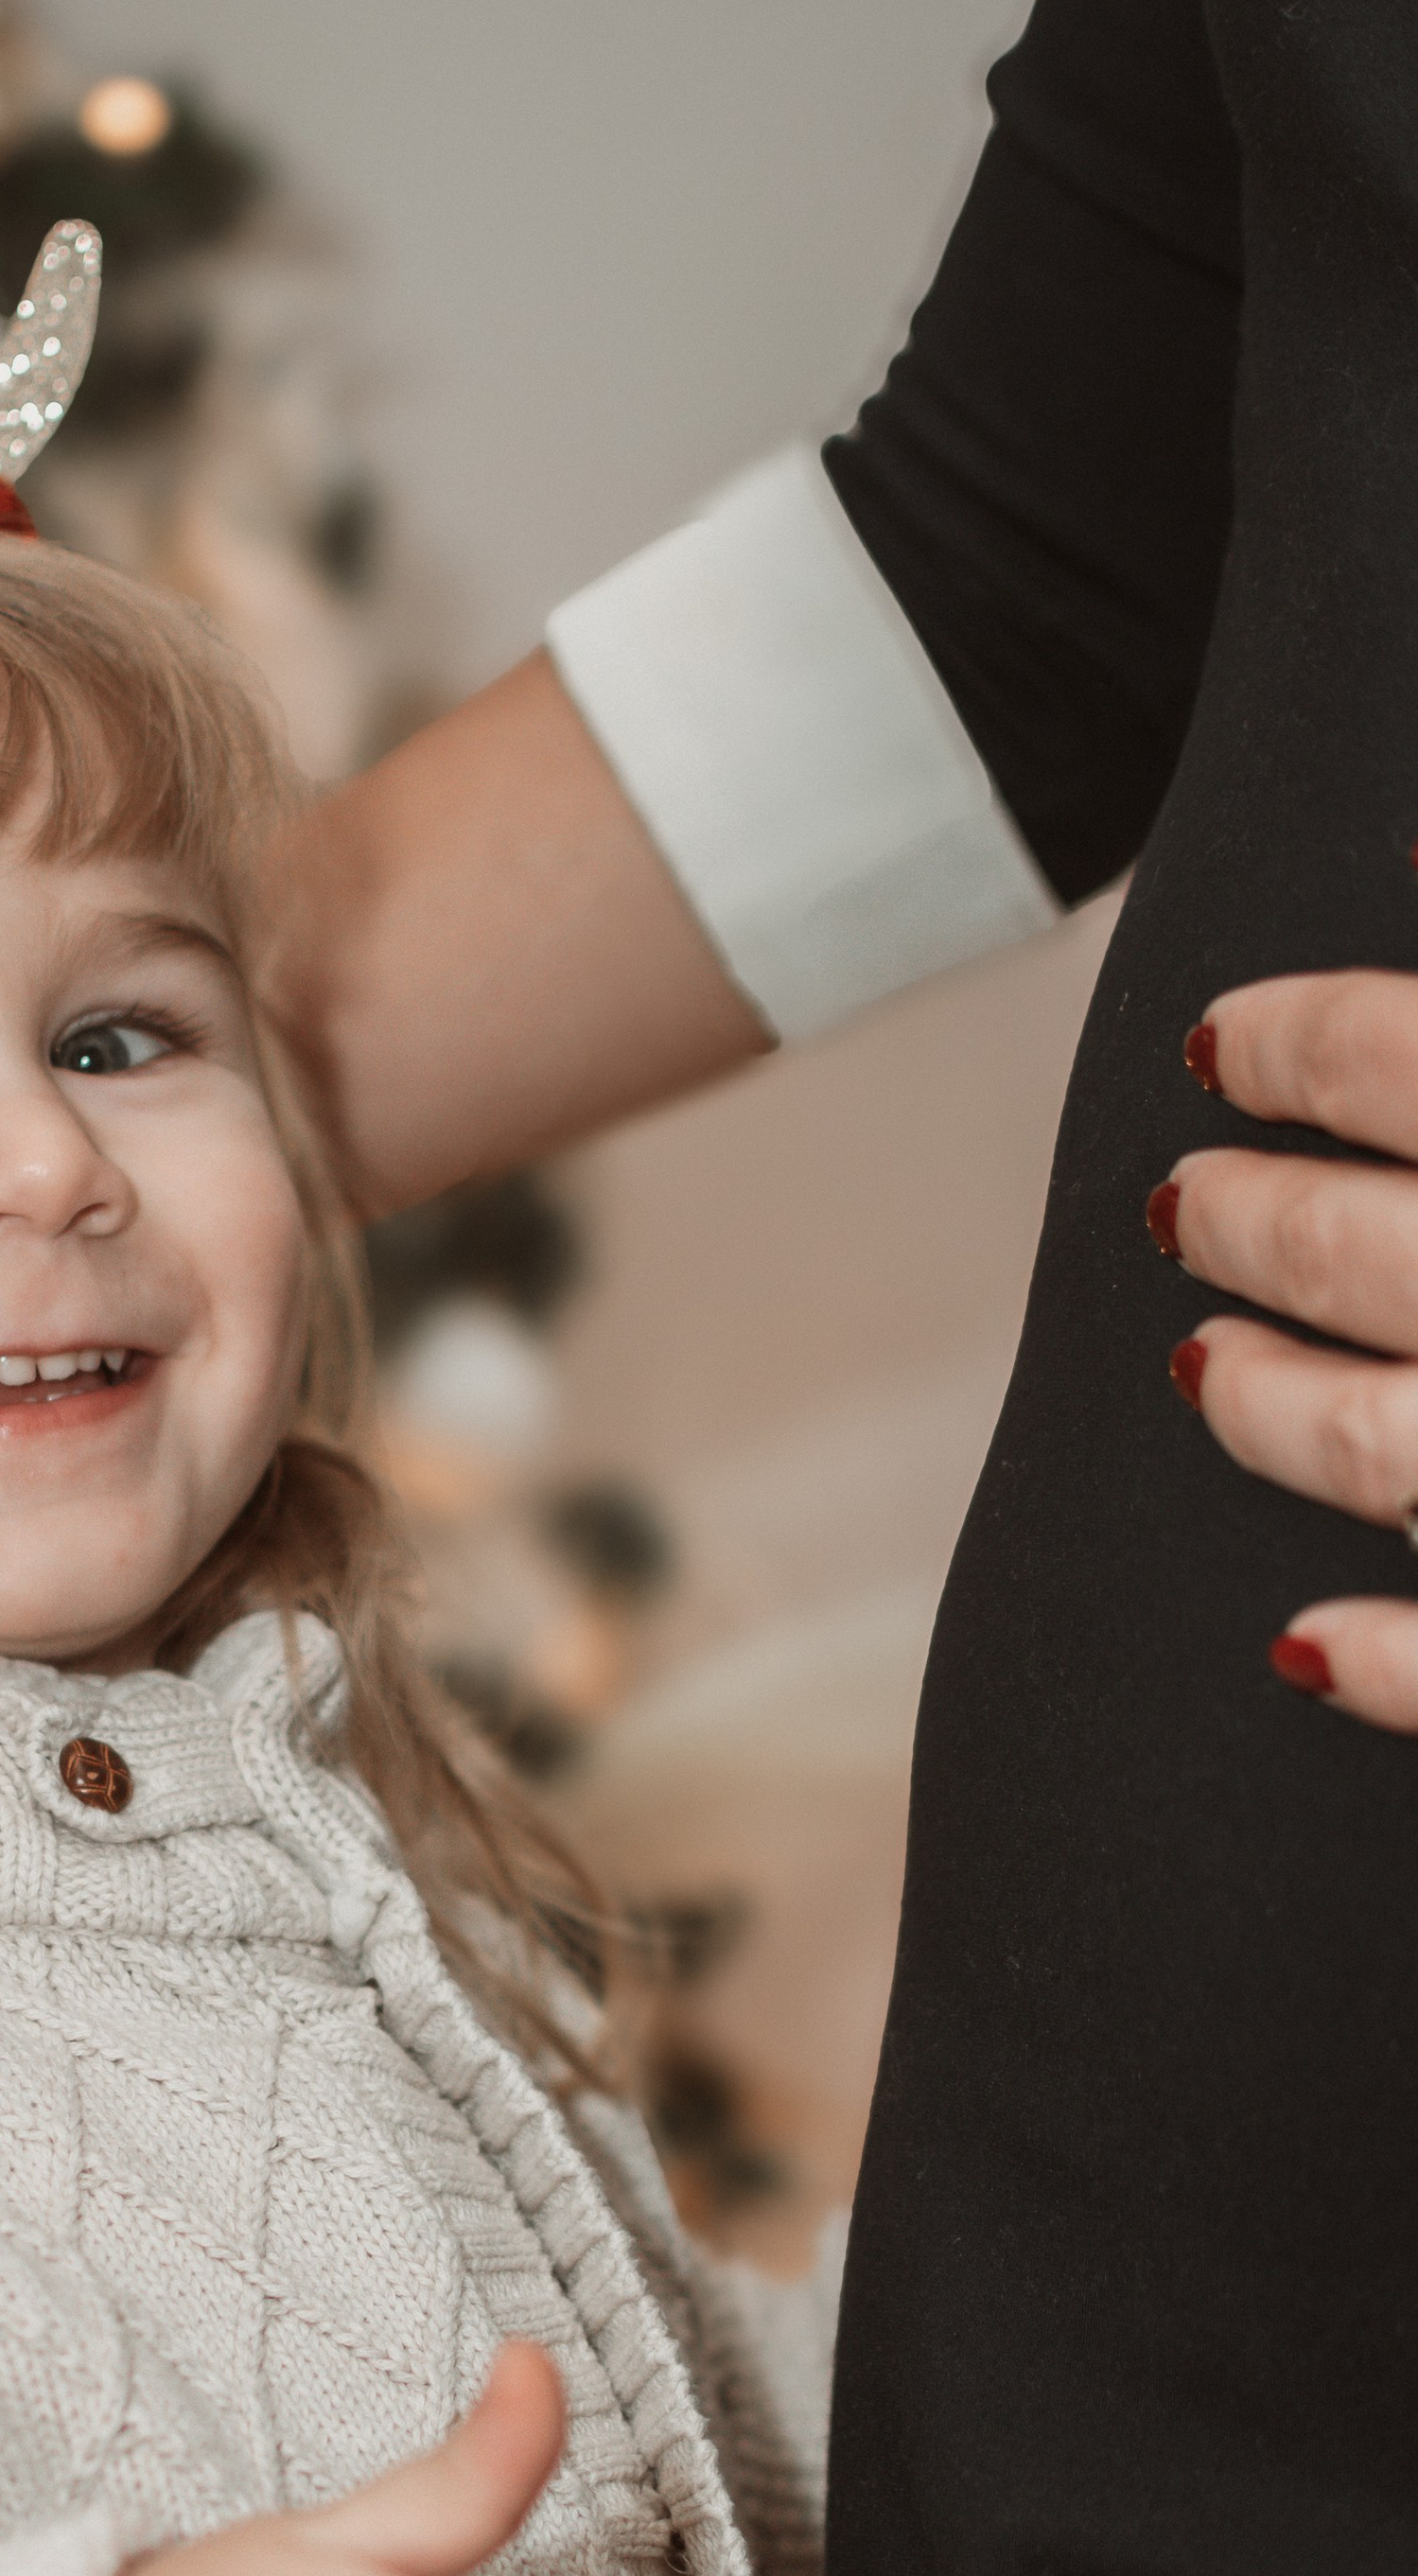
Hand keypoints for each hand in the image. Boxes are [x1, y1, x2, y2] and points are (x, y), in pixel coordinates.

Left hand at [1157, 973, 1417, 1724]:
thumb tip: (1383, 914)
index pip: (1403, 1055)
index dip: (1297, 1037)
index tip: (1217, 1036)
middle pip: (1355, 1252)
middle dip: (1246, 1218)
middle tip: (1179, 1204)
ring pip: (1376, 1447)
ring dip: (1268, 1407)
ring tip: (1206, 1368)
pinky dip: (1374, 1660)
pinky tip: (1302, 1648)